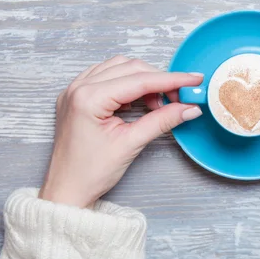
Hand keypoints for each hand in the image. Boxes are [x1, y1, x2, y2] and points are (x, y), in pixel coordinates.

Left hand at [39, 56, 202, 207]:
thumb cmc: (89, 173)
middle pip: (130, 68)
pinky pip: (107, 75)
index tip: (193, 80)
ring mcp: (75, 89)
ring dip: (143, 79)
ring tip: (160, 102)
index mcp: (88, 98)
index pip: (140, 80)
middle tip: (180, 97)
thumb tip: (189, 108)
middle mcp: (78, 87)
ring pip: (119, 67)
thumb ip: (162, 120)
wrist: (66, 191)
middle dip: (159, 80)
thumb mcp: (130, 144)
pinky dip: (127, 82)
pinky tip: (139, 99)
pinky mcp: (77, 96)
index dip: (171, 79)